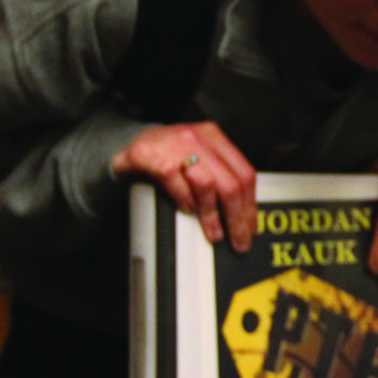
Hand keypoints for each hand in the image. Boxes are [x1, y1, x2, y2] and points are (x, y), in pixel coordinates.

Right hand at [112, 122, 256, 251]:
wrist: (126, 140)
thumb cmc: (167, 153)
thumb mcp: (197, 155)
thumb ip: (218, 174)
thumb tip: (240, 213)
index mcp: (214, 137)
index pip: (244, 173)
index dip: (250, 205)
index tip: (250, 228)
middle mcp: (199, 139)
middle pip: (230, 183)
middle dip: (237, 218)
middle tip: (238, 240)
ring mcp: (177, 147)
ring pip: (208, 185)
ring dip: (213, 216)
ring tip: (215, 234)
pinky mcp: (154, 157)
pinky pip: (178, 185)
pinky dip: (186, 202)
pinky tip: (188, 212)